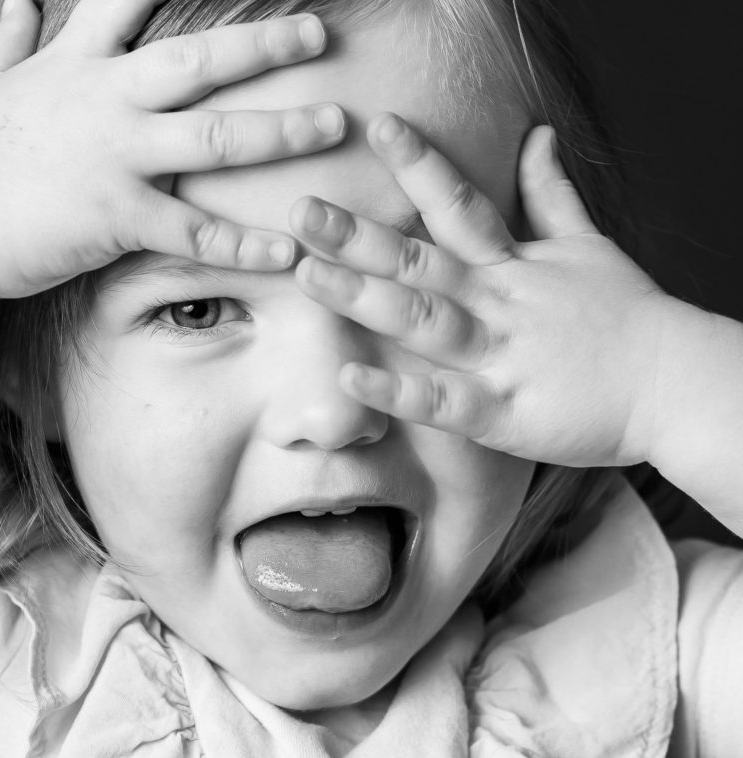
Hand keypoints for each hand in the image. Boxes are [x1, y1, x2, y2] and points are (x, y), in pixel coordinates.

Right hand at [0, 0, 345, 298]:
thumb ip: (10, 39)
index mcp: (75, 63)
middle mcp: (104, 99)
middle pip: (199, 59)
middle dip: (263, 43)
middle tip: (319, 32)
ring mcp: (114, 156)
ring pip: (214, 136)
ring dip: (279, 130)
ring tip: (333, 125)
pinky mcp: (116, 216)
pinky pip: (195, 230)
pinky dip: (243, 243)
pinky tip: (287, 250)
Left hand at [290, 116, 672, 469]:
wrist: (673, 383)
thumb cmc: (625, 316)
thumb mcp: (587, 244)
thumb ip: (550, 194)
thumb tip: (536, 135)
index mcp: (514, 264)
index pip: (461, 204)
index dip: (420, 165)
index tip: (378, 127)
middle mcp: (500, 303)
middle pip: (422, 260)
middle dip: (359, 236)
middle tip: (302, 211)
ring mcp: (500, 357)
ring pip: (423, 321)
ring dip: (363, 297)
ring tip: (306, 275)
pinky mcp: (503, 412)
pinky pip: (442, 400)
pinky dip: (398, 390)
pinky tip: (351, 376)